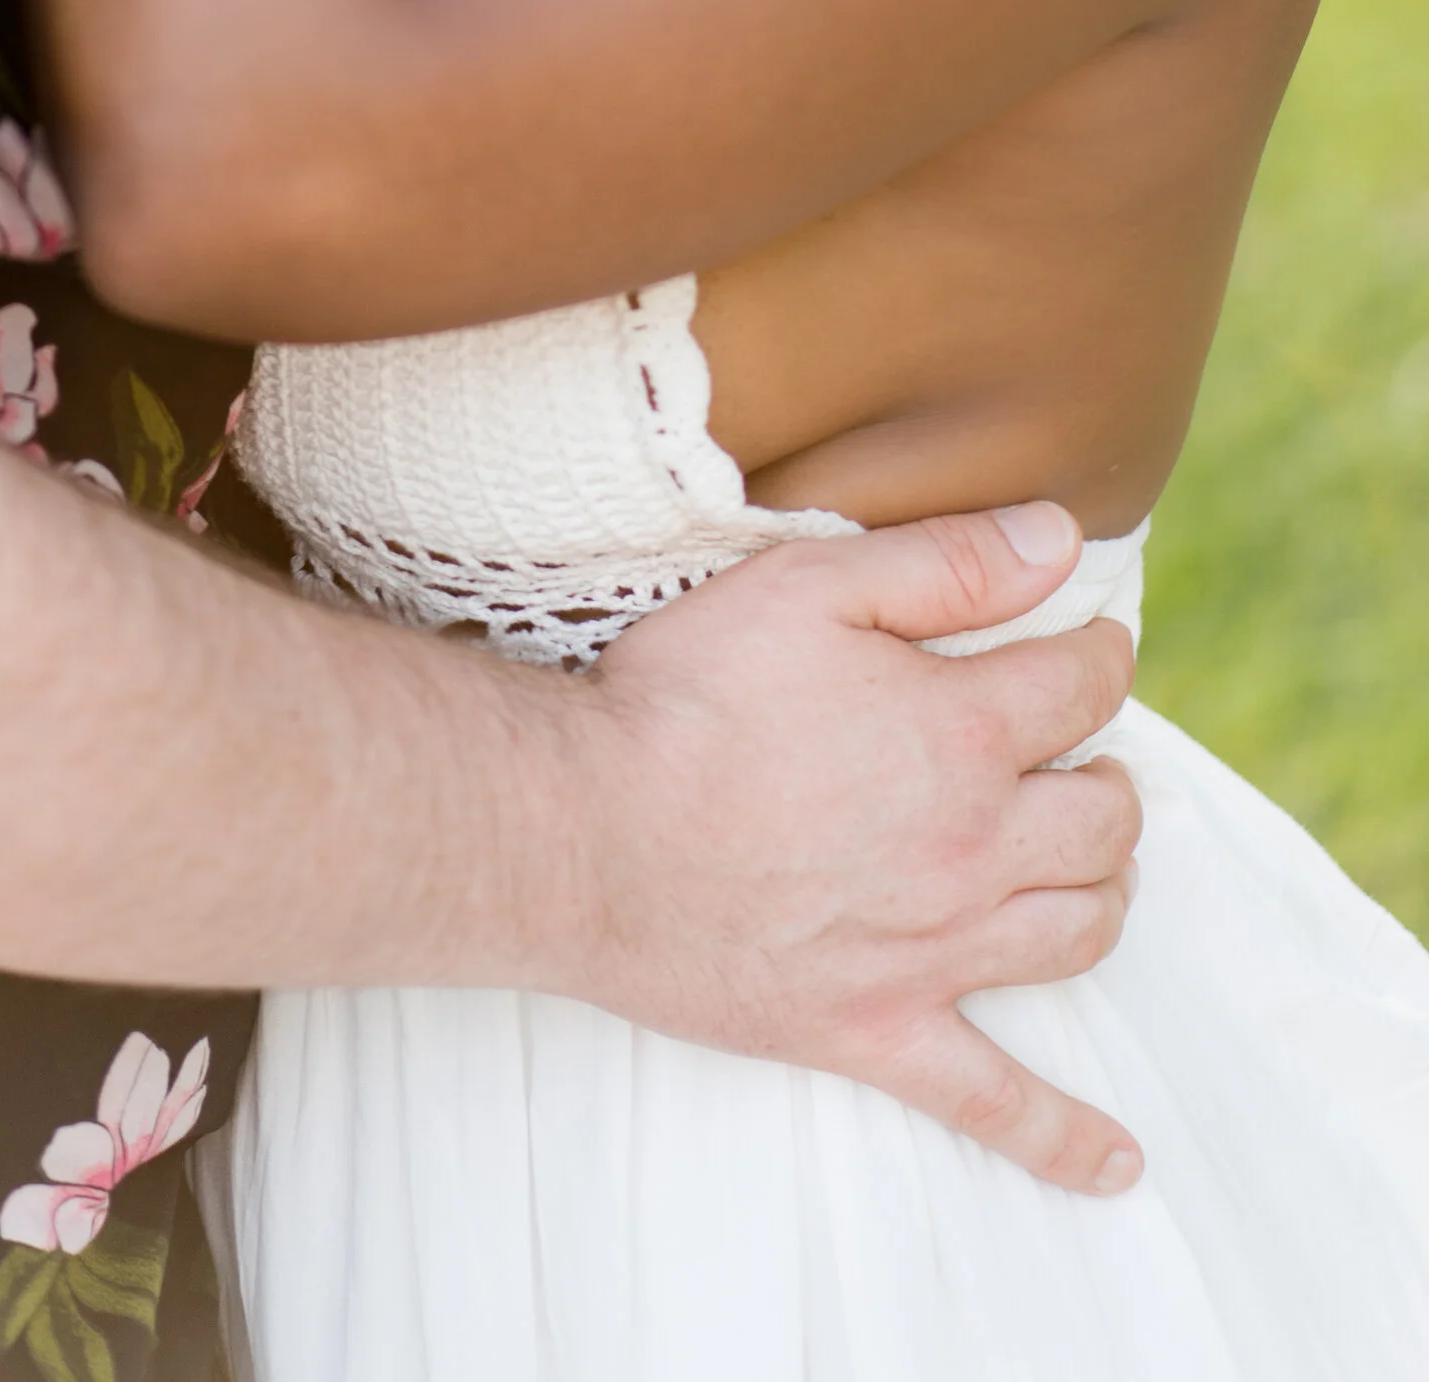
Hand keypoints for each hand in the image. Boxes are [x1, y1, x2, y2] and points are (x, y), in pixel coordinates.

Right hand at [566, 503, 1145, 1191]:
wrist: (587, 834)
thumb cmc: (688, 696)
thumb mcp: (810, 585)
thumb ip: (946, 562)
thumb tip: (1063, 539)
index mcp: (964, 735)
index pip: (1082, 687)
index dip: (1095, 652)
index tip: (1085, 640)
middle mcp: (975, 850)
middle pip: (1104, 820)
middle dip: (1106, 774)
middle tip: (1071, 751)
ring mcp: (934, 954)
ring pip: (1077, 933)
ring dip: (1103, 892)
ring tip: (1086, 865)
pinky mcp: (877, 1032)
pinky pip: (994, 1102)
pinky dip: (1065, 1138)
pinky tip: (1117, 1166)